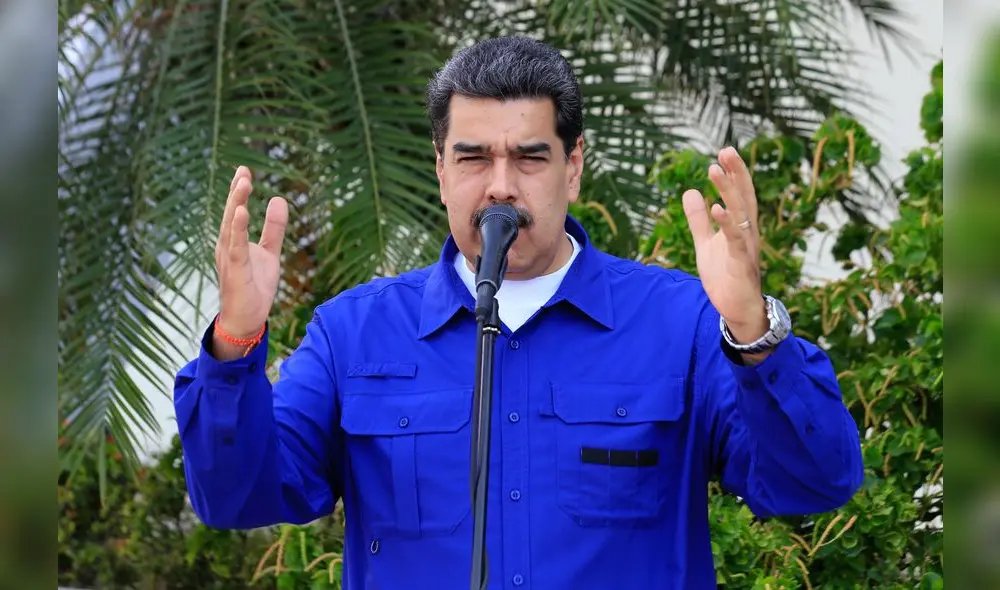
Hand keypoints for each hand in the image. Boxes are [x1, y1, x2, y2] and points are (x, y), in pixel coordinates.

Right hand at [213, 166, 288, 358]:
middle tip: (243, 170)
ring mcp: (229, 258)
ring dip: (236, 204)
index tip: (244, 170)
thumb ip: (274, 228)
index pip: (236, 210)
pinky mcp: (235, 270)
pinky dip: (238, 229)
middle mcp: (227, 246)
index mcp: (234, 241)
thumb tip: (279, 199)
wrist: (247, 319)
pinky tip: (242, 212)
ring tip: (243, 184)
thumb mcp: (271, 252)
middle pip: (231, 213)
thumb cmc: (255, 287)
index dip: (239, 191)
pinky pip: (236, 246)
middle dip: (237, 192)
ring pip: (231, 226)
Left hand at [681, 147, 768, 347]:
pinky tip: (717, 208)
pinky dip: (728, 224)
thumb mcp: (706, 244)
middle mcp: (748, 233)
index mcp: (740, 227)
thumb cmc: (725, 277)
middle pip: (743, 198)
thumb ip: (698, 220)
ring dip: (728, 192)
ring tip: (715, 171)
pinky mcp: (741, 264)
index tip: (724, 152)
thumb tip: (690, 191)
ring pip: (741, 214)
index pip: (739, 195)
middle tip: (725, 150)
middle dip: (735, 174)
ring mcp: (746, 247)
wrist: (738, 310)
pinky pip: (736, 240)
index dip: (733, 174)